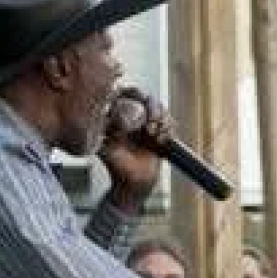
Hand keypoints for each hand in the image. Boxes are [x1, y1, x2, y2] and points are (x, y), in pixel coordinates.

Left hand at [99, 87, 170, 212]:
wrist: (134, 185)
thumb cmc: (117, 168)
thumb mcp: (107, 147)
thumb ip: (108, 130)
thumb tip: (114, 115)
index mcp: (117, 117)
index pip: (126, 94)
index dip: (133, 92)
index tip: (139, 97)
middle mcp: (133, 118)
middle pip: (146, 98)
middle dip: (152, 106)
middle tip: (152, 120)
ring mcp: (147, 125)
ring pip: (160, 109)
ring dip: (161, 118)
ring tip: (155, 134)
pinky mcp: (160, 134)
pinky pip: (169, 123)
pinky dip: (168, 128)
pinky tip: (162, 139)